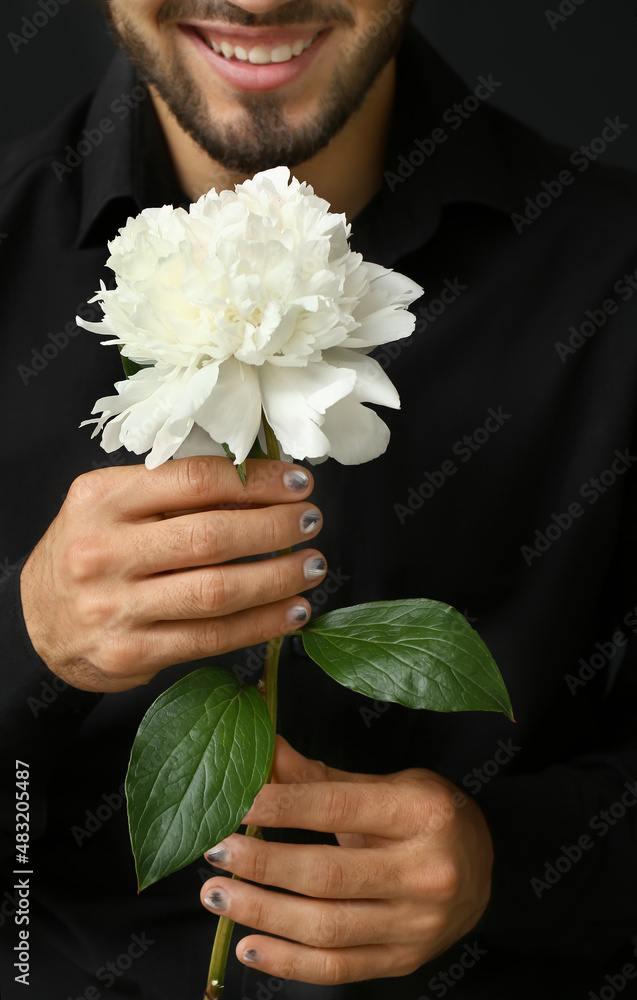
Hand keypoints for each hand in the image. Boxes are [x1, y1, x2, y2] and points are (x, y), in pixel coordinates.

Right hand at [20, 457, 325, 692]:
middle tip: (311, 520)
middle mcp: (102, 551)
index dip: (255, 480)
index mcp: (101, 499)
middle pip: (210, 536)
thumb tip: (261, 484)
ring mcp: (114, 607)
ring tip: (313, 565)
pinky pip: (212, 638)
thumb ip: (173, 495)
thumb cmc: (90, 552)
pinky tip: (293, 611)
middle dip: (274, 527)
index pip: (193, 481)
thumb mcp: (113, 506)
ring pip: (217, 591)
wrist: (37, 621)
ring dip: (278, 577)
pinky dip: (262, 624)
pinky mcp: (130, 653)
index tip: (297, 480)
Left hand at [200, 736, 492, 984]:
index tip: (233, 802)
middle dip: (261, 864)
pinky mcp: (405, 961)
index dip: (278, 805)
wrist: (485, 868)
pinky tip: (249, 947)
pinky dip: (288, 963)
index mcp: (421, 812)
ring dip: (262, 913)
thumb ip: (320, 776)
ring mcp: (417, 924)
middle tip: (213, 852)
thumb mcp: (385, 784)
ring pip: (326, 926)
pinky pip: (338, 968)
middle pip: (327, 873)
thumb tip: (261, 749)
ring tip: (216, 895)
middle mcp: (426, 871)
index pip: (336, 807)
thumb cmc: (426, 815)